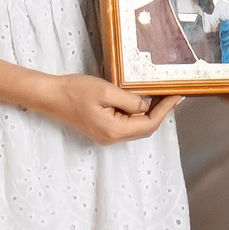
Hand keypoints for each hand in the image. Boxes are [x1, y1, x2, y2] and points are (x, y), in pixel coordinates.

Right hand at [37, 74, 177, 145]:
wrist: (49, 96)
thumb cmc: (75, 91)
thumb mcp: (106, 91)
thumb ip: (130, 100)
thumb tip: (147, 106)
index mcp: (115, 130)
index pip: (149, 123)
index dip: (166, 109)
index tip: (178, 95)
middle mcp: (112, 138)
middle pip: (145, 128)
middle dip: (161, 112)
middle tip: (173, 94)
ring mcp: (106, 135)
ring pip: (136, 127)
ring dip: (150, 113)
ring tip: (162, 95)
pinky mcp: (101, 129)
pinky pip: (126, 124)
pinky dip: (138, 113)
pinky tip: (142, 100)